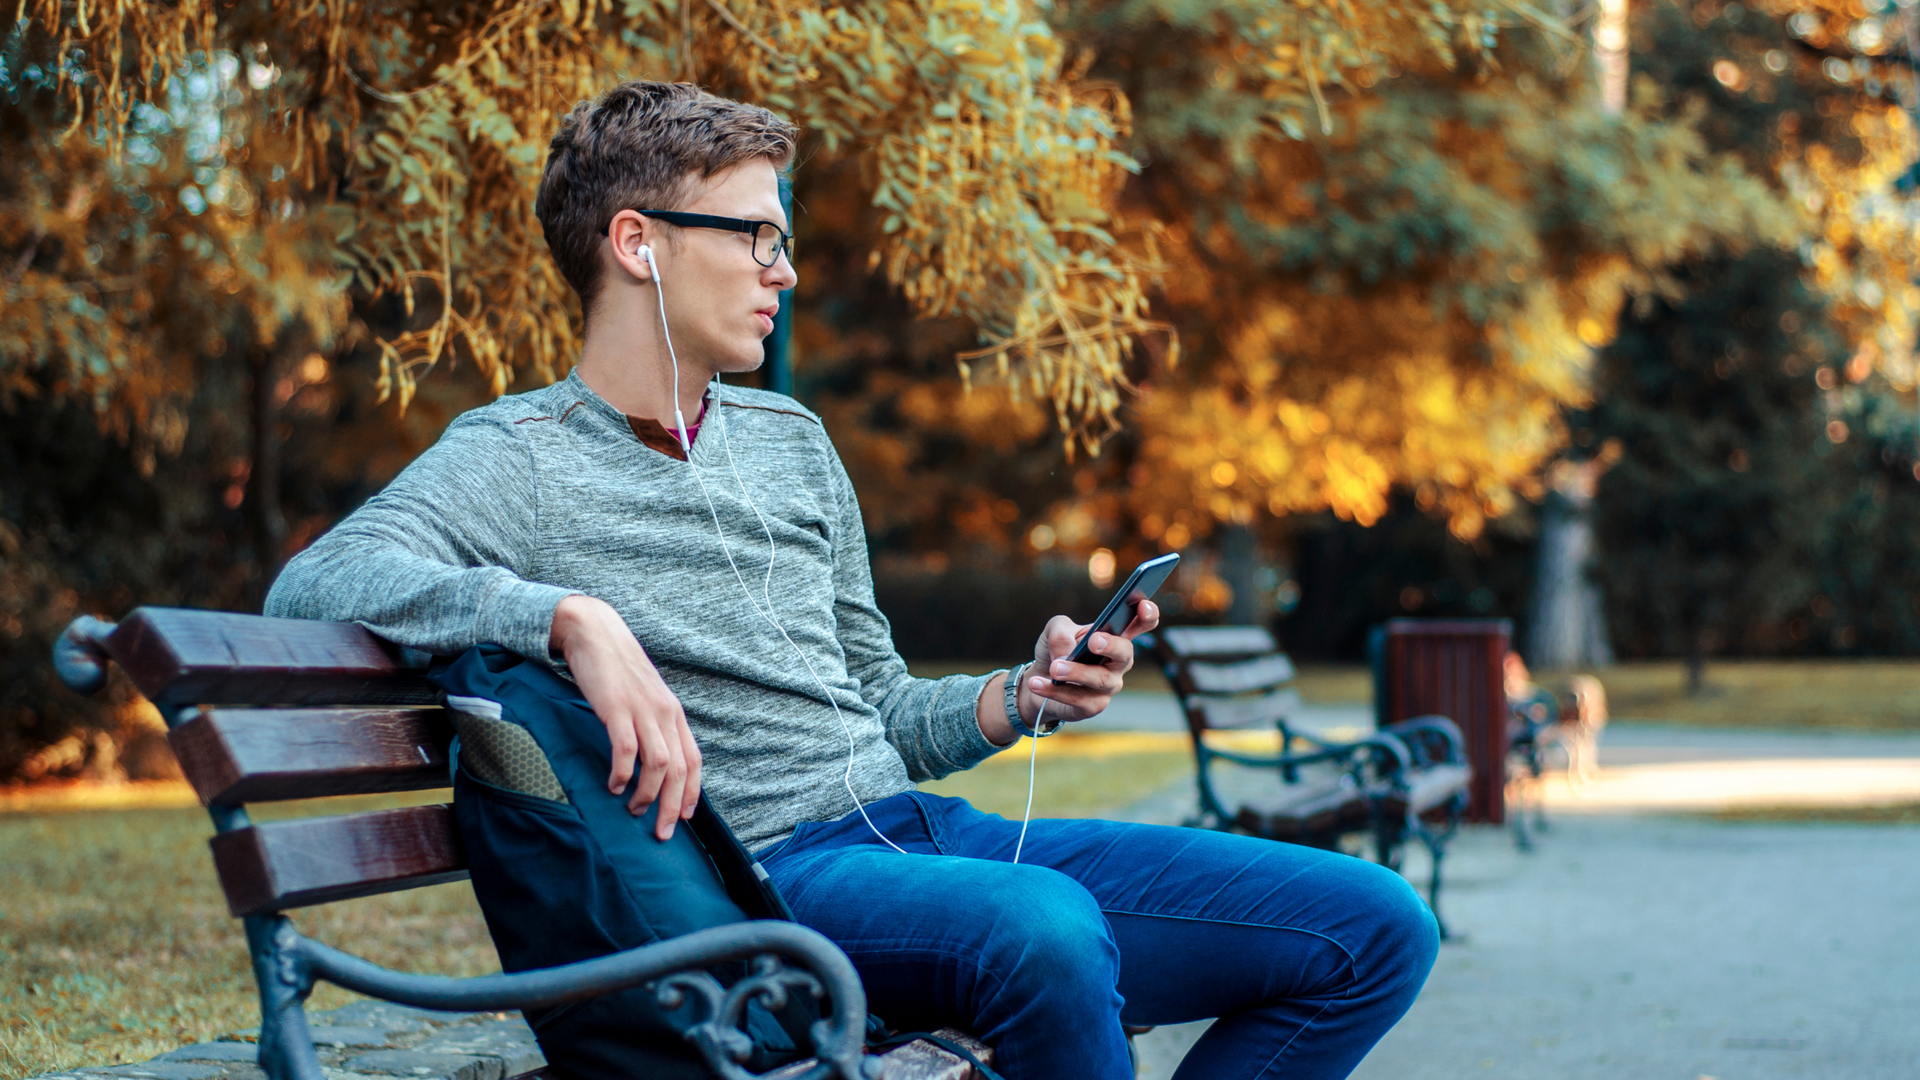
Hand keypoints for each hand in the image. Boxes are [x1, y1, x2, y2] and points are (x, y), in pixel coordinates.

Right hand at [550, 595, 702, 839]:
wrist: (595, 632)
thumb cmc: (617, 669)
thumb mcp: (645, 697)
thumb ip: (653, 725)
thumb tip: (654, 761)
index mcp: (673, 713)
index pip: (694, 760)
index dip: (693, 793)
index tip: (686, 818)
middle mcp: (664, 713)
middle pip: (679, 769)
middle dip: (673, 806)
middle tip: (662, 833)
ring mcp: (642, 710)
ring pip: (658, 764)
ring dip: (647, 794)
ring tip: (633, 808)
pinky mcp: (617, 708)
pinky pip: (626, 750)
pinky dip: (622, 774)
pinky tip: (613, 786)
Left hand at [1017, 599, 1161, 728]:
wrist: (1037, 681)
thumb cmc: (1056, 650)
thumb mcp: (1055, 630)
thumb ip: (1061, 633)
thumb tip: (1067, 654)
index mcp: (1115, 635)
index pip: (1142, 623)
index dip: (1148, 614)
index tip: (1142, 606)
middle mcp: (1118, 661)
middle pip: (1126, 653)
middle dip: (1111, 645)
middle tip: (1093, 641)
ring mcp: (1108, 685)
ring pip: (1100, 679)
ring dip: (1076, 672)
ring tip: (1055, 668)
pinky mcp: (1093, 705)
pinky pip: (1078, 699)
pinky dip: (1054, 690)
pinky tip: (1037, 683)